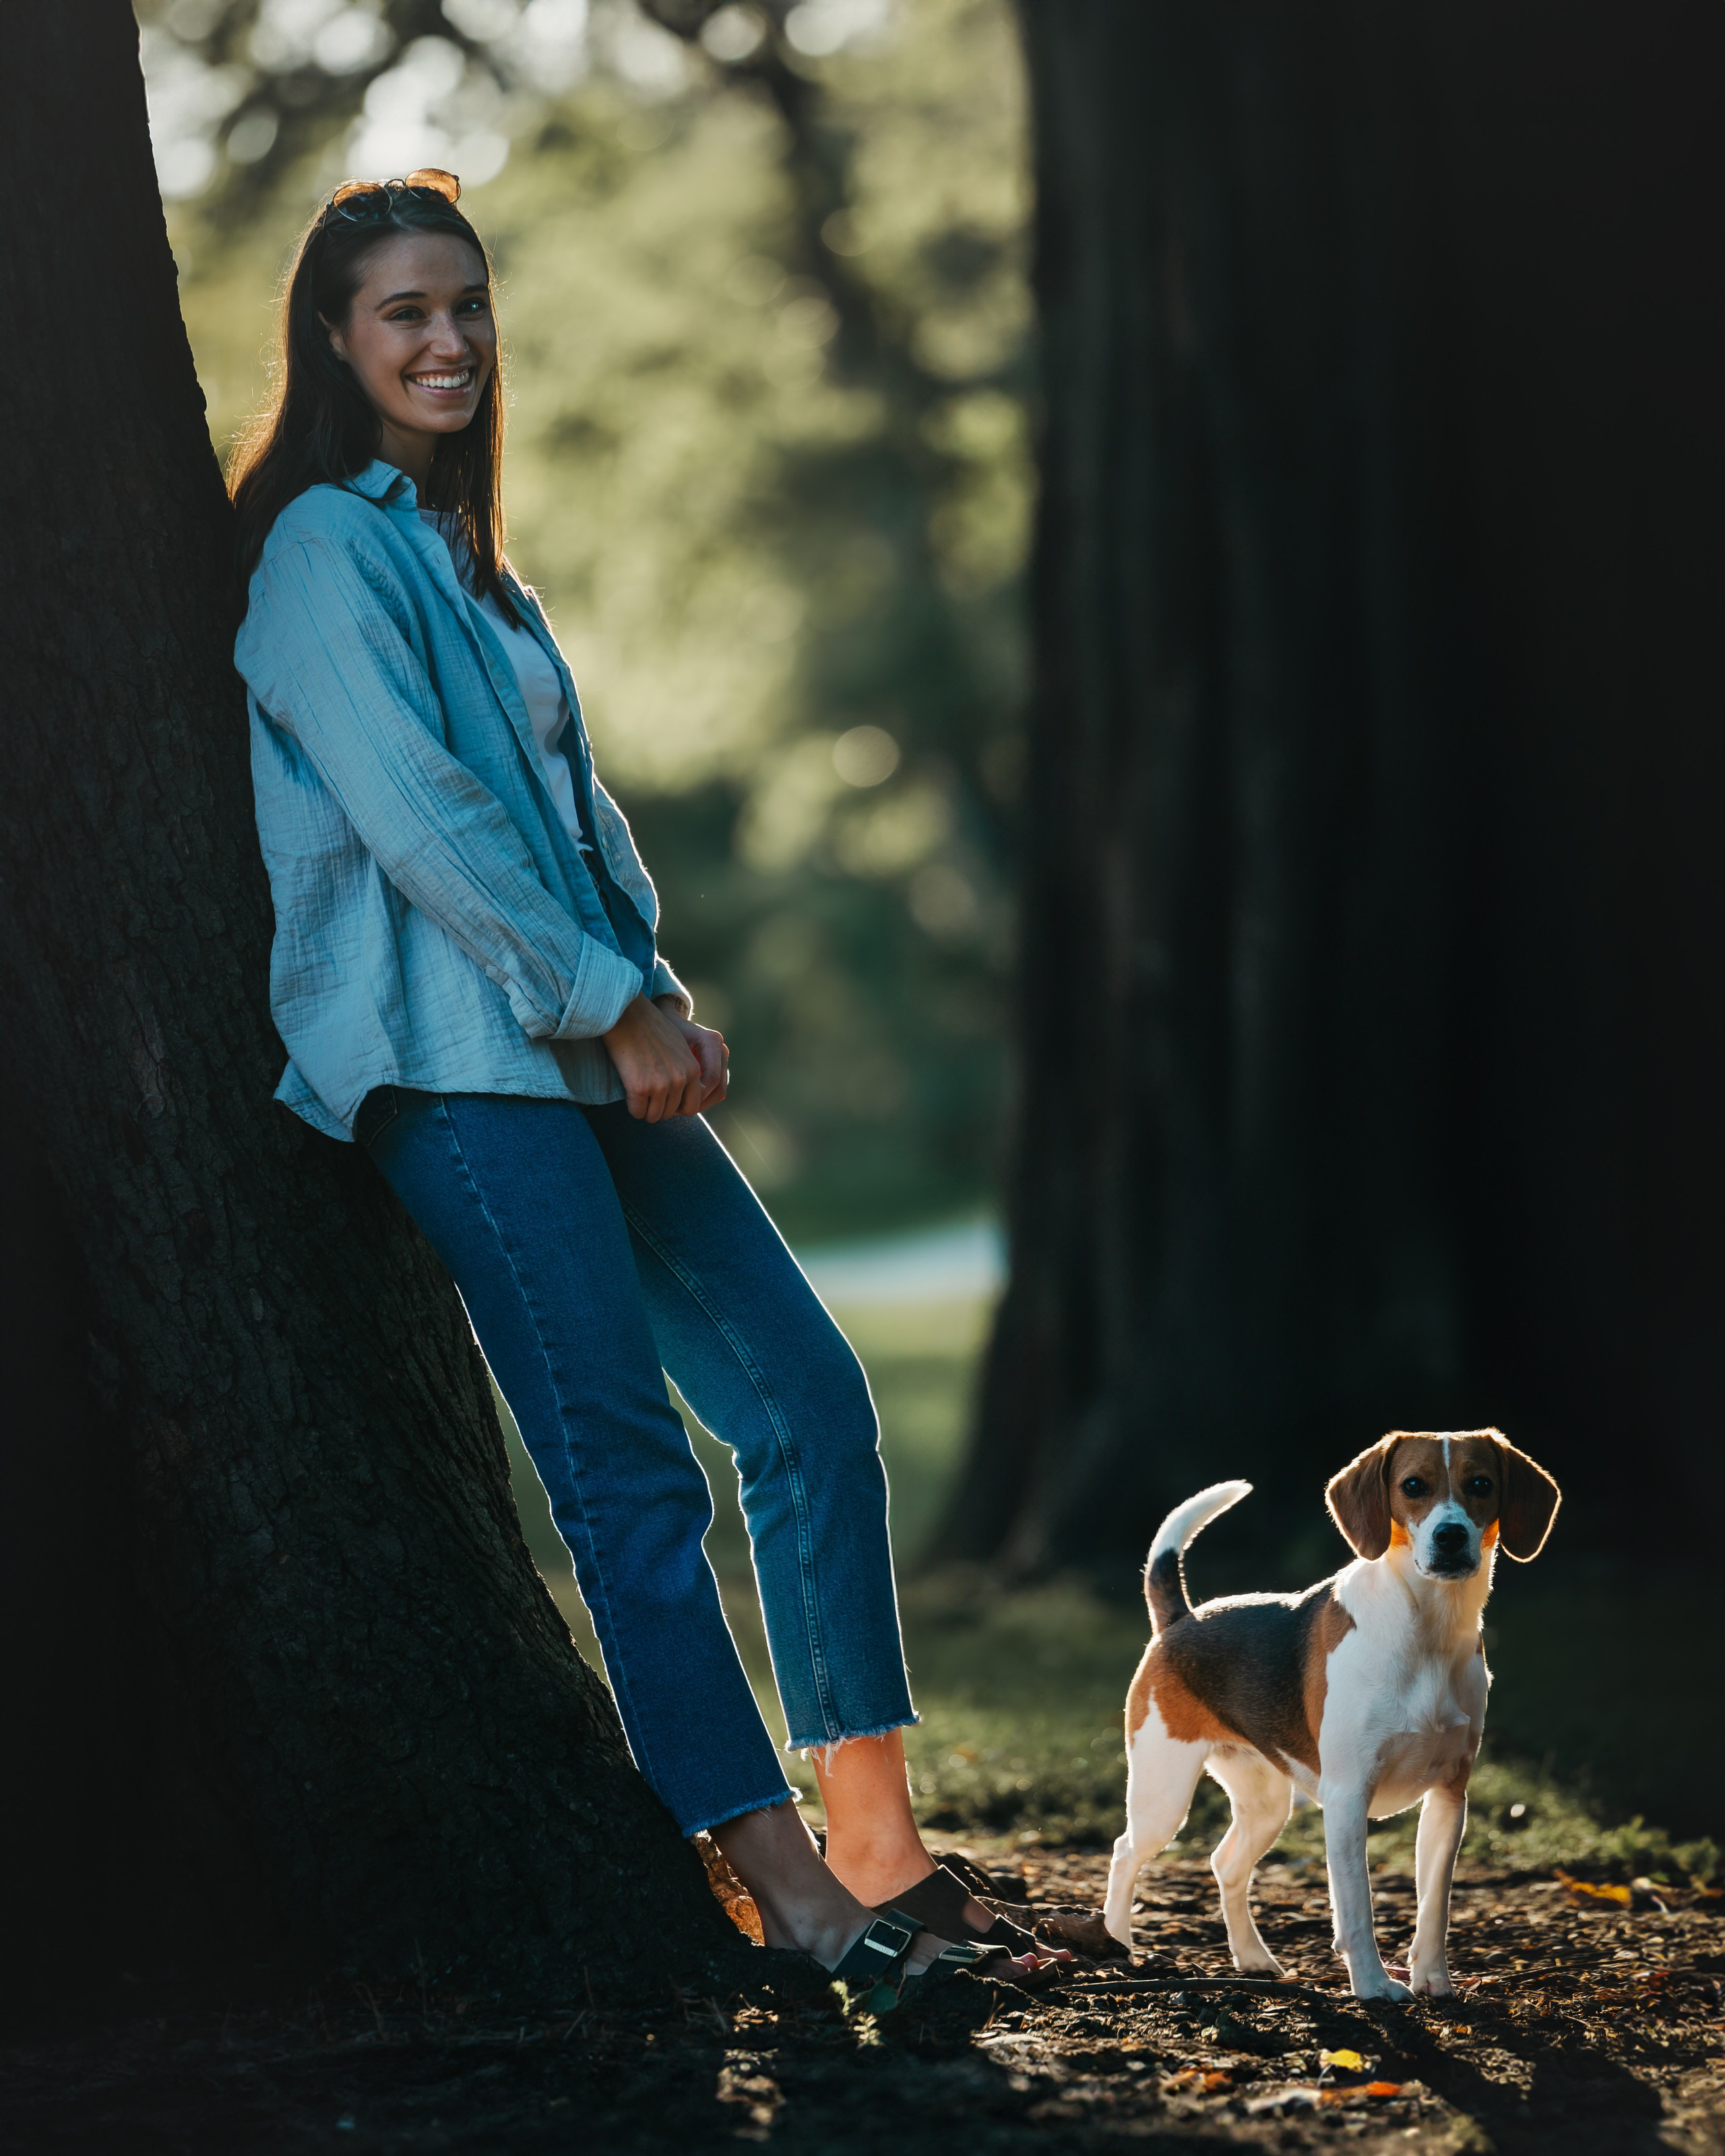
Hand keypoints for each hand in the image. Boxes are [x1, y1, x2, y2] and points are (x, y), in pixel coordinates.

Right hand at [601, 994, 723, 1121]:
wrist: (627, 1016)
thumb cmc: (649, 1029)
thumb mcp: (679, 1047)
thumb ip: (686, 1069)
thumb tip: (691, 1094)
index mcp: (692, 1069)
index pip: (692, 1106)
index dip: (677, 1109)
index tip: (665, 1103)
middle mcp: (680, 1079)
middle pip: (671, 1113)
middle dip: (659, 1110)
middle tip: (648, 1099)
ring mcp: (661, 1084)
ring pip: (654, 1116)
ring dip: (645, 1110)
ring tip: (638, 1097)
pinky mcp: (640, 1088)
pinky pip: (637, 1112)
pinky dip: (632, 1108)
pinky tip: (629, 1094)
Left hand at [656, 996, 729, 1109]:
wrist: (669, 1021)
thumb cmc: (663, 1032)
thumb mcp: (664, 1045)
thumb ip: (672, 1063)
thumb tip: (676, 1091)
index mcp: (711, 1041)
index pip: (711, 1078)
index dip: (696, 1095)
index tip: (674, 1102)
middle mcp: (721, 1049)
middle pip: (719, 1088)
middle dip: (698, 1103)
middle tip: (676, 1111)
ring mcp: (722, 1059)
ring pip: (719, 1092)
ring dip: (701, 1104)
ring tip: (679, 1109)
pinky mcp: (718, 1067)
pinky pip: (715, 1091)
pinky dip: (701, 1100)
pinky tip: (682, 1103)